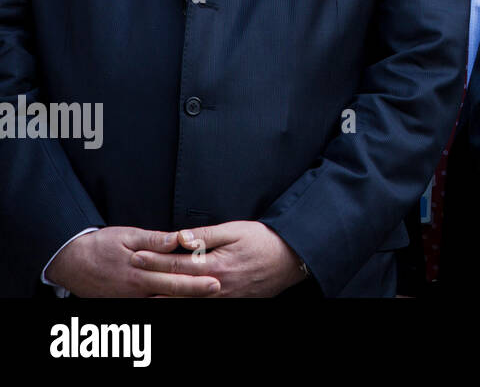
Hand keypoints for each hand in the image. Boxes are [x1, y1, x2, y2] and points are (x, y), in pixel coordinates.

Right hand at [45, 227, 220, 297]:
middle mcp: (136, 290)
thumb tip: (178, 240)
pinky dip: (164, 303)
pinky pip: (148, 305)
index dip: (195, 281)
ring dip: (181, 300)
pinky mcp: (124, 304)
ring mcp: (129, 300)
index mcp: (139, 273)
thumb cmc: (100, 246)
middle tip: (217, 289)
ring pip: (161, 303)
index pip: (173, 279)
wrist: (70, 263)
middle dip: (195, 293)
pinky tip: (177, 299)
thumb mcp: (127, 236)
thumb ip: (154, 240)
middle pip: (171, 294)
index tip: (215, 280)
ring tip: (202, 296)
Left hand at [128, 220, 305, 296]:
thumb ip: (206, 236)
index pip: (176, 264)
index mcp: (215, 266)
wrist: (292, 259)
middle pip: (176, 288)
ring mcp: (223, 299)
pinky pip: (202, 306)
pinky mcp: (231, 303)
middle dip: (152, 282)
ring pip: (186, 302)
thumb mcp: (236, 230)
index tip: (135, 256)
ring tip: (144, 296)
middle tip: (131, 278)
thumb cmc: (264, 240)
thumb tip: (180, 238)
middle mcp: (216, 287)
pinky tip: (174, 301)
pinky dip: (185, 304)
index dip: (154, 260)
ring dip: (164, 299)